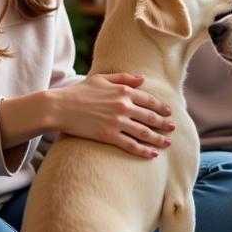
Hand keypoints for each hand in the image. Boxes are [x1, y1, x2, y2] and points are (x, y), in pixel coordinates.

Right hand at [48, 73, 174, 157]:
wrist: (59, 107)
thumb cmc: (79, 91)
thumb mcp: (102, 78)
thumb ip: (124, 78)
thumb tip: (143, 79)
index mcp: (123, 91)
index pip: (149, 100)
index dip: (161, 107)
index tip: (169, 112)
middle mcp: (123, 106)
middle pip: (150, 117)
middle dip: (164, 123)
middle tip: (173, 128)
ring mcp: (117, 121)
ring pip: (144, 132)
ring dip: (158, 138)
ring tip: (167, 143)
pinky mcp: (108, 136)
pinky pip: (130, 145)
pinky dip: (143, 150)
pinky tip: (152, 154)